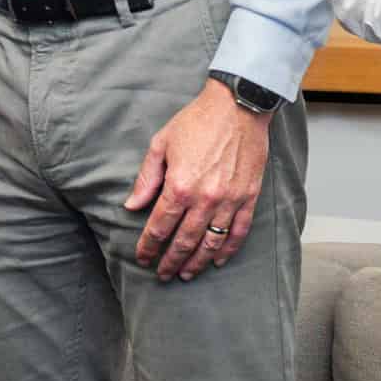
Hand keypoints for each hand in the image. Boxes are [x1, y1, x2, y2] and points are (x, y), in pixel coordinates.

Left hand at [125, 85, 267, 281]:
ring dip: (196, 262)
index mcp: (178, 186)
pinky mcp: (248, 197)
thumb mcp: (161, 144)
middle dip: (170, 261)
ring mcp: (229, 200)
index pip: (159, 227)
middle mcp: (204, 199)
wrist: (238, 106)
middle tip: (162, 274)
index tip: (143, 258)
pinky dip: (228, 250)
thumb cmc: (197, 122)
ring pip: (210, 243)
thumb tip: (132, 205)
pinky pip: (238, 232)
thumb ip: (146, 178)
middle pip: (184, 241)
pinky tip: (217, 260)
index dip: (149, 246)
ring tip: (186, 274)